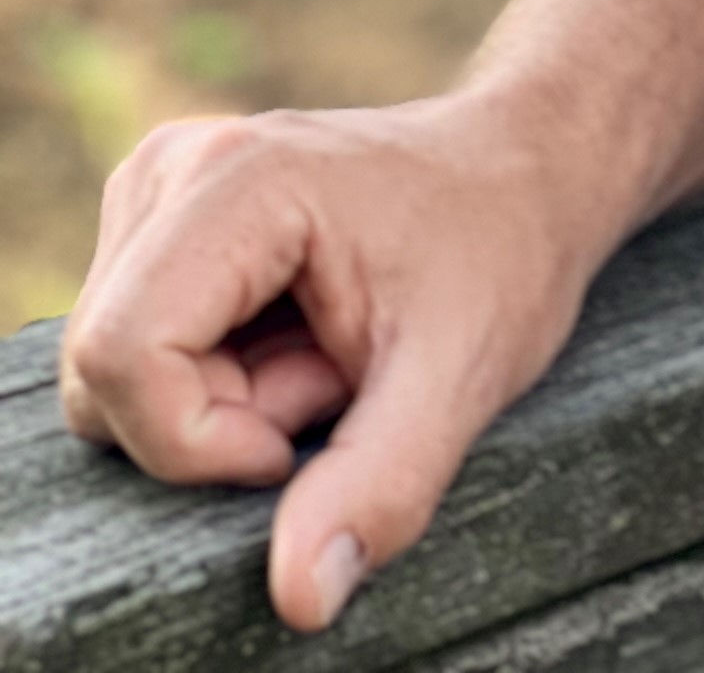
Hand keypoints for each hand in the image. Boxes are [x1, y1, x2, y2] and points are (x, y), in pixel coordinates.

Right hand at [57, 89, 606, 633]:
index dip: (197, 437)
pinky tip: (305, 342)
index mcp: (236, 179)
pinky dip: (221, 380)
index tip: (300, 439)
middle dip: (220, 419)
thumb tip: (298, 598)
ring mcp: (165, 191)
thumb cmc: (506, 248)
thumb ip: (380, 484)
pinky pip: (142, 354)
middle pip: (109, 375)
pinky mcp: (168, 225)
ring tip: (331, 355)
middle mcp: (178, 169)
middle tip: (336, 379)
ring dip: (226, 402)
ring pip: (121, 375)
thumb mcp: (464, 372)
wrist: (532, 169)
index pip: (123, 355)